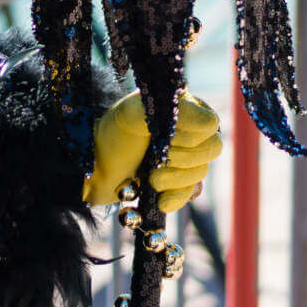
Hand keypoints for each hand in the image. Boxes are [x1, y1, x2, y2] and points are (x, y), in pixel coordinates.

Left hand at [82, 89, 221, 211]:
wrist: (95, 166)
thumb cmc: (112, 133)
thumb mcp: (135, 113)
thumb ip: (170, 111)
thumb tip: (208, 123)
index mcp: (183, 106)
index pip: (209, 124)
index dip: (190, 135)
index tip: (164, 137)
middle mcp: (189, 129)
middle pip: (211, 149)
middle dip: (181, 159)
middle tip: (155, 160)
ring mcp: (186, 156)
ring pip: (200, 173)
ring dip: (175, 179)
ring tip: (150, 179)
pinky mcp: (178, 181)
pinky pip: (191, 192)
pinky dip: (177, 197)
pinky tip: (161, 200)